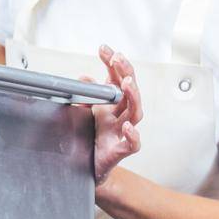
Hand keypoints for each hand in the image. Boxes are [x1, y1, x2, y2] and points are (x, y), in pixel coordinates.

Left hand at [89, 45, 141, 186]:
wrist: (88, 168)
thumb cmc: (91, 141)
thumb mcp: (86, 114)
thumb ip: (86, 97)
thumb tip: (82, 79)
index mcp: (112, 105)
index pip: (116, 78)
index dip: (112, 63)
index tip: (104, 49)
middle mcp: (120, 116)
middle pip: (130, 90)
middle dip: (125, 72)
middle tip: (118, 58)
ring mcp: (122, 132)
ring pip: (136, 112)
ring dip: (133, 96)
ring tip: (126, 82)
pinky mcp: (121, 151)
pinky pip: (133, 143)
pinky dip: (132, 135)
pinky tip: (127, 127)